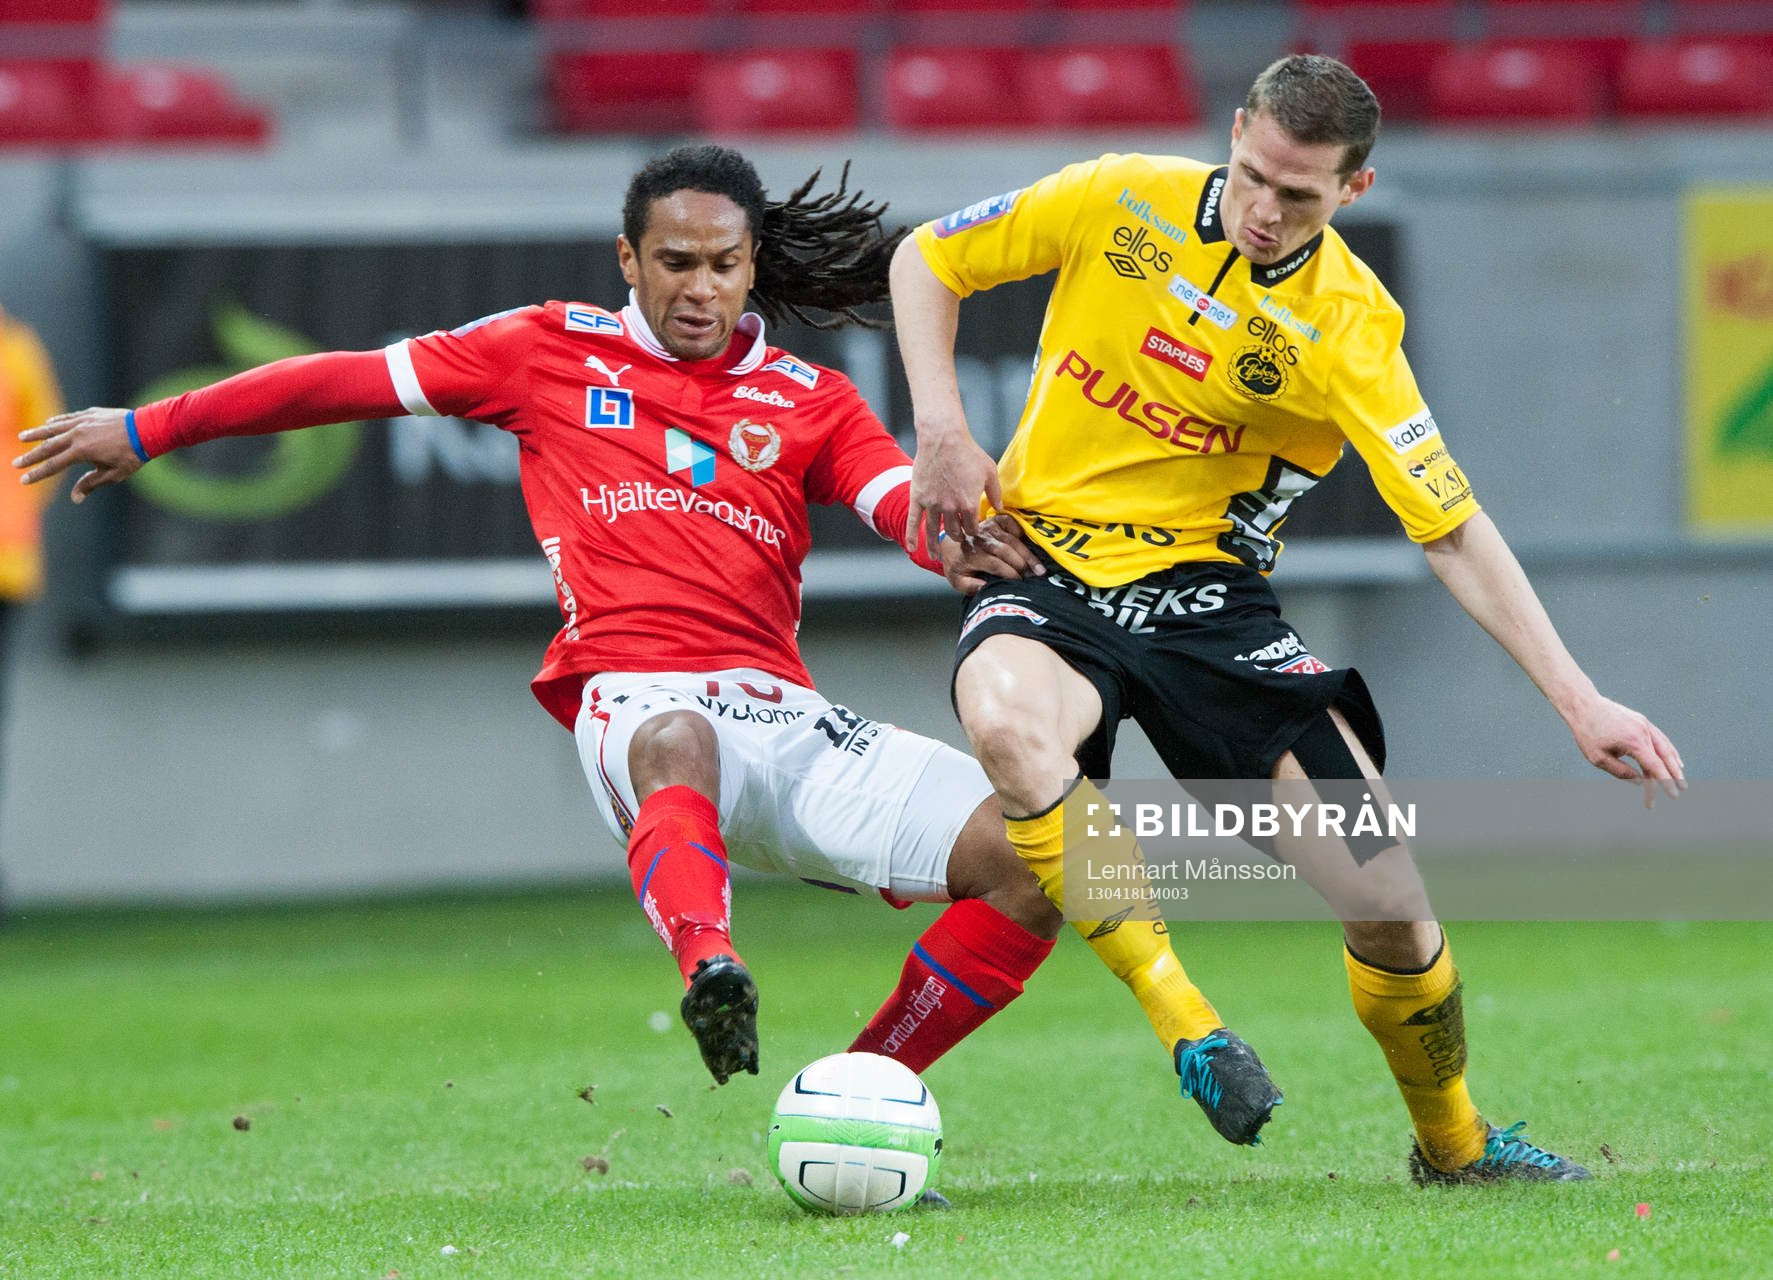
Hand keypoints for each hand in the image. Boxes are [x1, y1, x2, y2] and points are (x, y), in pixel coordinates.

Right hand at [14, 409, 141, 502]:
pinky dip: (56, 422)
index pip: (54, 465)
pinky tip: (48, 424)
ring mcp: (83, 422)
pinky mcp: (90, 414)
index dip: (37, 474)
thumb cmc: (132, 455)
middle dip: (31, 457)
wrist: (148, 429)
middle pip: (48, 447)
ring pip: (54, 428)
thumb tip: (75, 498)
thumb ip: (91, 483)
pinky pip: (68, 418)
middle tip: (15, 463)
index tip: (24, 480)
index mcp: (81, 451)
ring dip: (37, 434)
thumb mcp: (113, 474)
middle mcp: (77, 435)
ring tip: (22, 437)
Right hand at [907, 424, 1000, 551]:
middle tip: (959, 538)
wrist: (943, 438)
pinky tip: (911, 549)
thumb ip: (995, 493)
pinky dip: (911, 536)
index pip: (973, 528)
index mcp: (969, 504)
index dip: (974, 531)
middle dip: (959, 537)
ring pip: (934, 531)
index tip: (973, 531)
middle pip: (955, 532)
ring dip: (936, 545)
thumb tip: (999, 509)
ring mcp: (932, 504)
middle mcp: (951, 508)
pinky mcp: (918, 497)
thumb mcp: (989, 471)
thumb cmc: (968, 452)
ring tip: (936, 556)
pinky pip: (913, 521)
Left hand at [938, 513, 1045, 594]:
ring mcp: (988, 528)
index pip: (995, 564)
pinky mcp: (993, 521)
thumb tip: (987, 589)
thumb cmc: (958, 566)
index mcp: (971, 554)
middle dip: (1023, 564)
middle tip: (1035, 575)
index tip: (1020, 583)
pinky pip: (1010, 522)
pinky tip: (1027, 542)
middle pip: (1006, 551)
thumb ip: (970, 587)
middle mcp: (980, 539)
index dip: (1010, 574)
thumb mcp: (958, 581)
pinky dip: (1019, 530)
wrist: (950, 545)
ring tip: (1038, 567)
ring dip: (1027, 553)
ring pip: (1011, 539)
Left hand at [1566, 693, 1685, 807]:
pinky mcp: (1642, 721)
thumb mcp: (1598, 758)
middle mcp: (1644, 732)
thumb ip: (1620, 772)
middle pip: (1664, 758)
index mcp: (1634, 742)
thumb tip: (1641, 781)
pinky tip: (1673, 758)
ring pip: (1665, 747)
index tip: (1674, 795)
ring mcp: (1644, 725)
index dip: (1666, 782)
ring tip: (1680, 778)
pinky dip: (1668, 749)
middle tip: (1682, 789)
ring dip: (1674, 763)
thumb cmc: (1588, 733)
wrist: (1584, 705)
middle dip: (1674, 775)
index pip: (1655, 766)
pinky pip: (1660, 738)